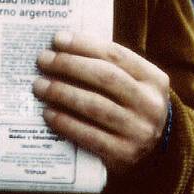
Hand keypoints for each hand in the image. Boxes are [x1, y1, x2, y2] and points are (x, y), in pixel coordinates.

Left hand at [32, 31, 170, 175]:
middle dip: (69, 65)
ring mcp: (139, 131)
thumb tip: (62, 48)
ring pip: (95, 106)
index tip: (57, 39)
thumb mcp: (130, 85)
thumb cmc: (128, 108)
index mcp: (154, 80)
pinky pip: (89, 135)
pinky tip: (48, 113)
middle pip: (105, 77)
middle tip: (43, 60)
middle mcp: (151, 105)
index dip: (84, 45)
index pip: (116, 55)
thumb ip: (106, 67)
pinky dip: (65, 122)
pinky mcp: (124, 154)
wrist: (149, 153)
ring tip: (39, 85)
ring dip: (62, 93)